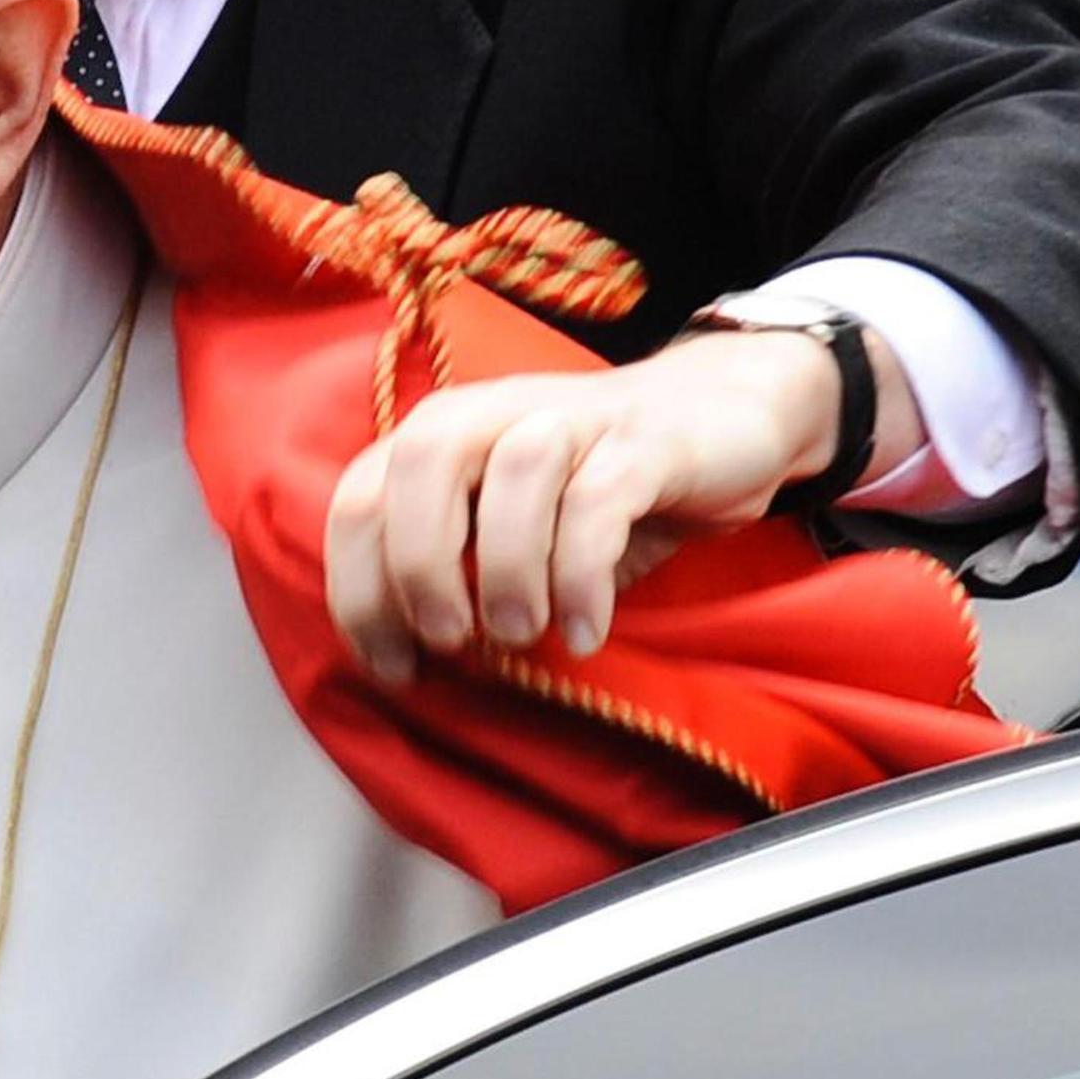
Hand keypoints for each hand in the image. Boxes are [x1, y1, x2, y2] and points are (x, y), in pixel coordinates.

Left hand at [325, 325, 919, 683]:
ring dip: (507, 567)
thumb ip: (456, 571)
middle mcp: (492, 413)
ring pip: (515, 472)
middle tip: (448, 640)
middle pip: (420, 465)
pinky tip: (586, 630)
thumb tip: (406, 658)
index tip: (392, 665)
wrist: (720, 416)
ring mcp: (568, 419)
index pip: (360, 499)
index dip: (360, 589)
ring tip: (522, 634)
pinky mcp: (642, 441)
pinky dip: (582, 575)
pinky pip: (600, 502)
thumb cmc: (593, 489)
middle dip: (418, 563)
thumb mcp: (509, 529)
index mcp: (439, 435)